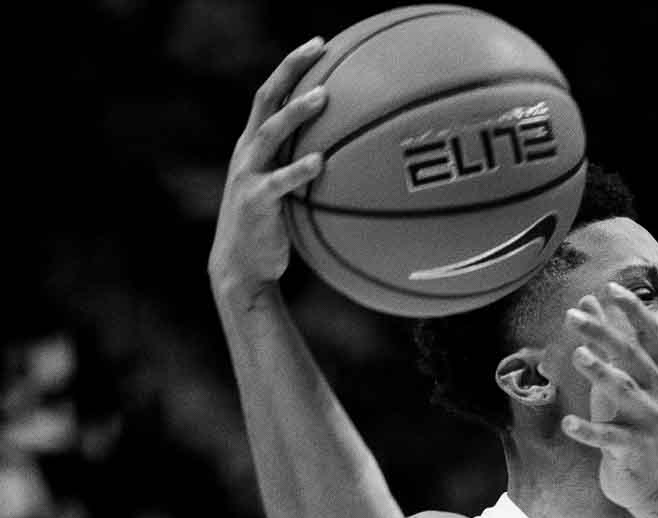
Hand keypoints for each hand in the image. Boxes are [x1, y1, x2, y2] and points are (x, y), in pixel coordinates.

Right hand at [207, 37, 329, 307]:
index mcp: (254, 145)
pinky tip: (320, 161)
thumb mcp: (287, 195)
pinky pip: (279, 181)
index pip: (272, 94)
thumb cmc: (271, 232)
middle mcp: (247, 152)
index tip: (320, 45)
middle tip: (320, 49)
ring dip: (296, 113)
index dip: (292, 67)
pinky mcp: (255, 202)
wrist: (241, 269)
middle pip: (267, 99)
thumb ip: (306, 174)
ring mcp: (247, 174)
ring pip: (270, 133)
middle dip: (291, 70)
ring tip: (324, 97)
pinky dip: (298, 170)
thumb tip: (351, 165)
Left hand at [561, 283, 657, 511]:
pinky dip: (588, 431)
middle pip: (632, 357)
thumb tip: (590, 298)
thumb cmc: (630, 423)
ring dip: (601, 373)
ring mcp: (648, 423)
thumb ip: (606, 341)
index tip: (609, 287)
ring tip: (578, 354)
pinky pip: (608, 438)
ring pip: (625, 392)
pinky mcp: (633, 450)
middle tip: (573, 315)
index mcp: (657, 375)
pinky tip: (567, 423)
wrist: (650, 482)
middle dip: (604, 334)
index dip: (632, 310)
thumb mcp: (619, 380)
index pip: (649, 335)